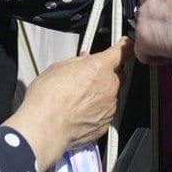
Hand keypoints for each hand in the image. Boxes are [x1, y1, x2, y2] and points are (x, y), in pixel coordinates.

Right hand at [5, 37, 132, 171]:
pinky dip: (97, 110)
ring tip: (78, 99)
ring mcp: (109, 106)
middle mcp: (109, 86)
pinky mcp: (106, 123)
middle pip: (117, 75)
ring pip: (111, 94)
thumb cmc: (48, 98)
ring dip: (101, 93)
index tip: (126, 45)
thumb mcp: (58, 68)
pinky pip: (106, 112)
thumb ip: (77, 62)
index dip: (125, 47)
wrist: (45, 127)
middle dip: (107, 74)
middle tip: (88, 77)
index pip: (121, 51)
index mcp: (99, 67)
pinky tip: (80, 112)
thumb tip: (83, 60)